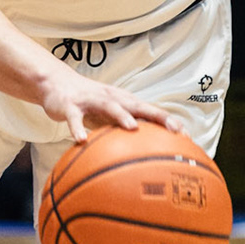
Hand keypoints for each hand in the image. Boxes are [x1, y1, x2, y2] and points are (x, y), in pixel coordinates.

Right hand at [38, 66, 182, 142]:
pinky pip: (75, 118)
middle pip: (138, 105)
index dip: (169, 122)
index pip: (151, 111)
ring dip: (122, 116)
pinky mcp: (71, 105)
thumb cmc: (89, 104)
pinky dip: (78, 128)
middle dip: (157, 116)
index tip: (187, 137)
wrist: (57, 84)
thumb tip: (142, 159)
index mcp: (124, 102)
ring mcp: (92, 100)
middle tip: (174, 129)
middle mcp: (112, 98)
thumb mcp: (109, 117)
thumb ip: (123, 133)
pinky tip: (81, 140)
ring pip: (110, 106)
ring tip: (133, 128)